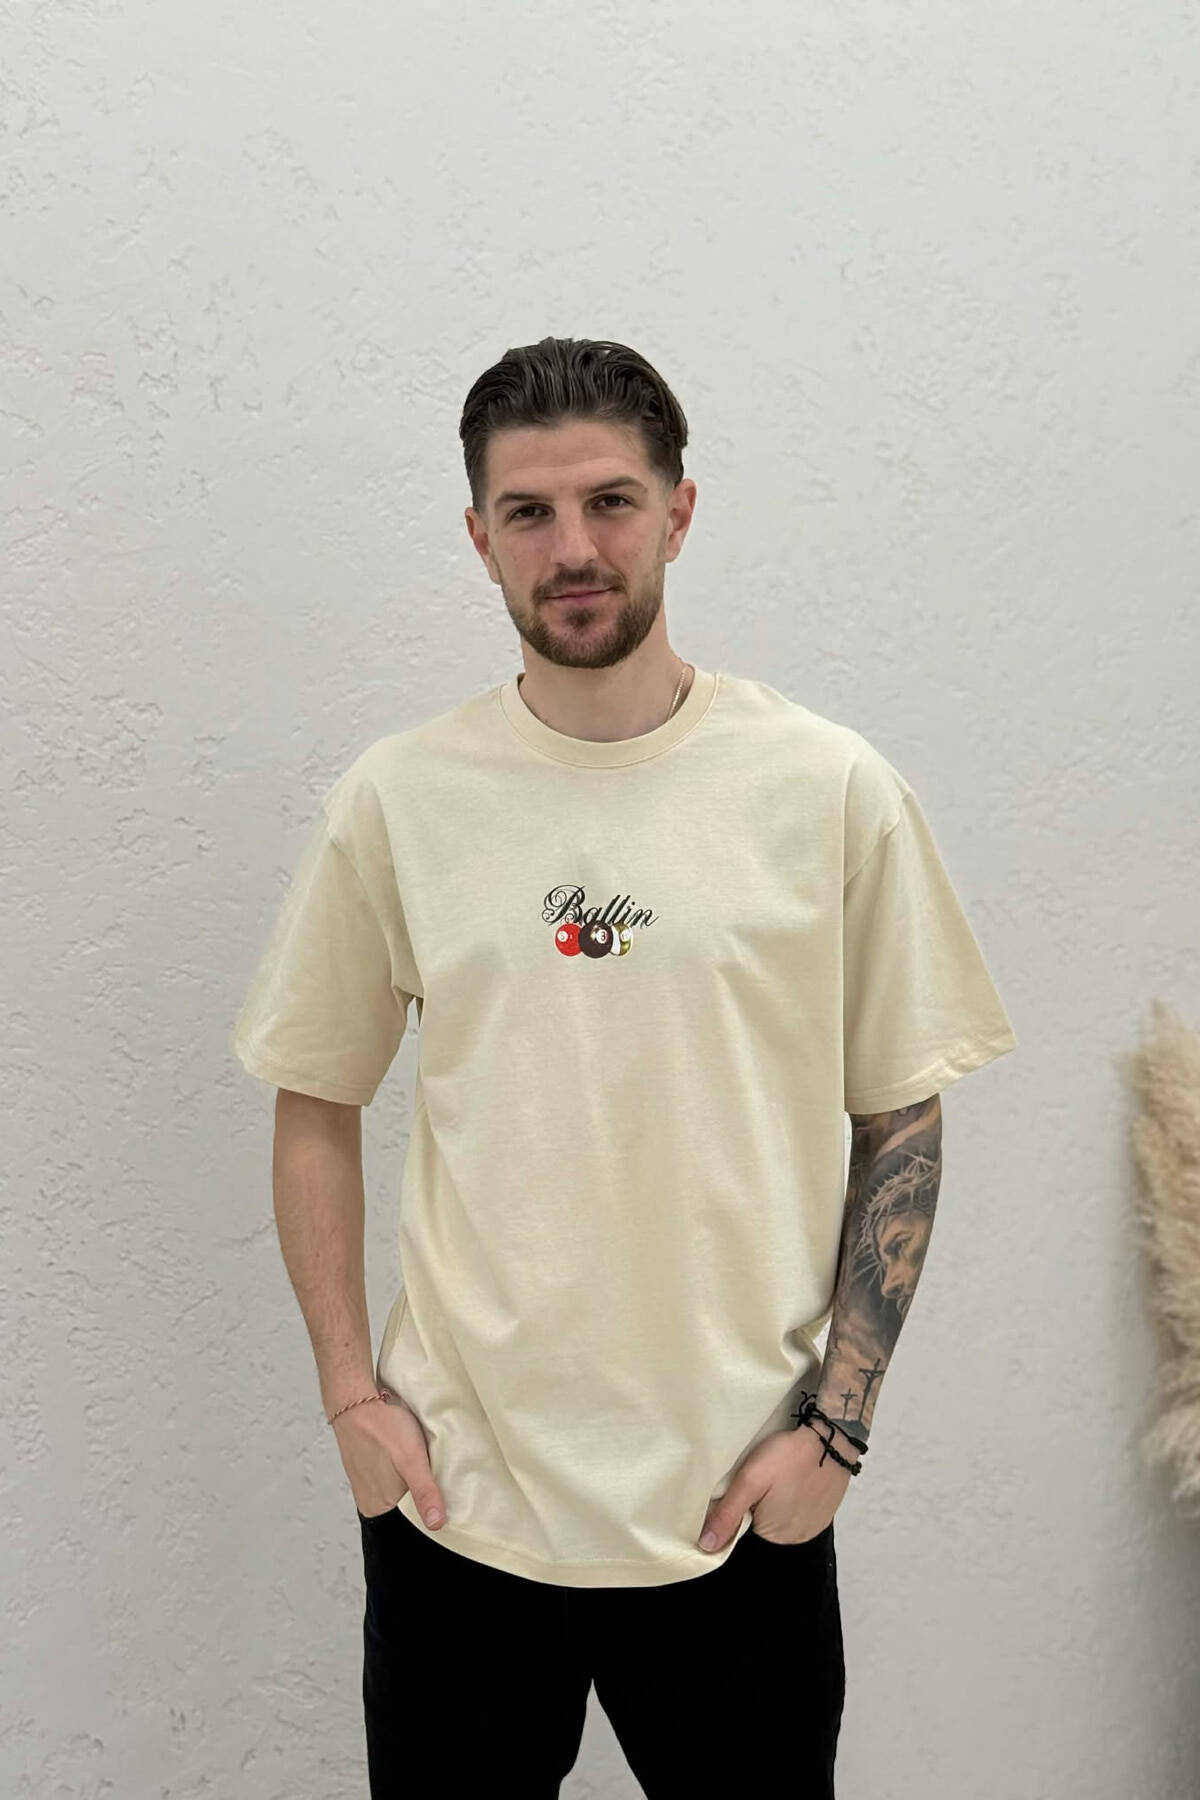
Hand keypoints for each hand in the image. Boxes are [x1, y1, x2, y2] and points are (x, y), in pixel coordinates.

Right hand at [332, 1390, 447, 1528]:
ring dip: (415, 1486)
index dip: (430, 1517)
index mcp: (378, 1508)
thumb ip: (424, 1492)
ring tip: (430, 1471)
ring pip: (400, 1495)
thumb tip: (436, 1524)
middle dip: (425, 1502)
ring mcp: (368, 1485)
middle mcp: (370, 1502)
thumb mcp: (411, 1459)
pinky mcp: (370, 1470)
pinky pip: (392, 1481)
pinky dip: (405, 1474)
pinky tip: (414, 1462)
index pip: (411, 1526)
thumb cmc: (381, 1428)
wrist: (357, 1401)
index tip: (451, 1508)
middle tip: (443, 1484)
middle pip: (406, 1512)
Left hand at [697, 1424, 853, 1551]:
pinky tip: (791, 1484)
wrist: (832, 1439)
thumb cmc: (788, 1457)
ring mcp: (812, 1529)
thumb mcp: (750, 1480)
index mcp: (774, 1536)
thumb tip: (706, 1546)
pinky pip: (798, 1516)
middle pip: (762, 1530)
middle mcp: (795, 1540)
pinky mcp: (823, 1516)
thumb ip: (727, 1514)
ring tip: (775, 1481)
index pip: (742, 1536)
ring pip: (780, 1523)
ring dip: (773, 1507)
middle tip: (758, 1483)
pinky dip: (791, 1504)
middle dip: (754, 1510)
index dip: (735, 1514)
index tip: (738, 1492)